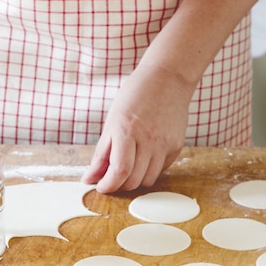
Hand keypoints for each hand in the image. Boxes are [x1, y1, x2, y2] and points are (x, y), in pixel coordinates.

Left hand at [82, 64, 194, 192]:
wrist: (167, 78)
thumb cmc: (135, 96)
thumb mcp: (111, 122)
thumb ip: (101, 154)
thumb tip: (89, 178)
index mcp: (127, 131)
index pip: (119, 171)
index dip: (108, 185)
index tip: (101, 187)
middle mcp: (148, 140)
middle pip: (134, 181)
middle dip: (119, 185)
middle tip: (111, 178)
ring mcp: (165, 144)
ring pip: (148, 180)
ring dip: (134, 180)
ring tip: (127, 167)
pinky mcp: (176, 146)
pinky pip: (160, 169)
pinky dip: (148, 170)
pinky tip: (143, 156)